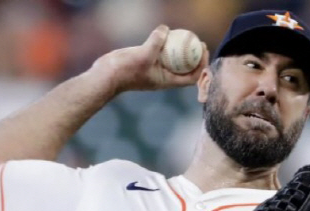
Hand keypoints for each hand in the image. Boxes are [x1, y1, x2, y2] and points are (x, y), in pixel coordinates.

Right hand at [90, 25, 208, 93]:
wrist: (106, 76)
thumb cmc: (125, 70)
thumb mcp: (143, 55)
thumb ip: (156, 42)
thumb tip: (166, 29)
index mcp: (167, 81)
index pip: (192, 77)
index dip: (202, 65)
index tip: (204, 51)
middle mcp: (163, 77)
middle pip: (186, 68)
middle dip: (195, 56)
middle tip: (198, 41)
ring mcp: (155, 70)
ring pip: (173, 60)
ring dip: (181, 50)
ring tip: (186, 35)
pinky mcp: (146, 62)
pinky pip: (161, 52)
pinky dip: (166, 44)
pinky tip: (167, 32)